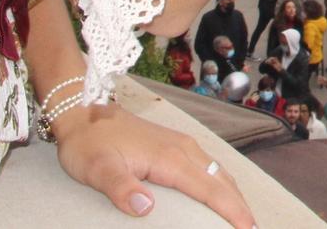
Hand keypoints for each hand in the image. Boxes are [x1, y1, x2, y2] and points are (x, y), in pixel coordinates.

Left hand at [53, 102, 253, 227]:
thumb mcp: (97, 170)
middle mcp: (183, 149)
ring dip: (233, 194)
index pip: (210, 189)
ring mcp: (181, 144)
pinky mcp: (175, 144)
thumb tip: (146, 209)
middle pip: (222, 180)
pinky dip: (221, 182)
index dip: (231, 210)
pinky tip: (220, 191)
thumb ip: (121, 189)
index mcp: (170, 158)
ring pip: (218, 171)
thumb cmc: (89, 143)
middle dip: (240, 205)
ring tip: (242, 216)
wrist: (83, 111)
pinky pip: (208, 165)